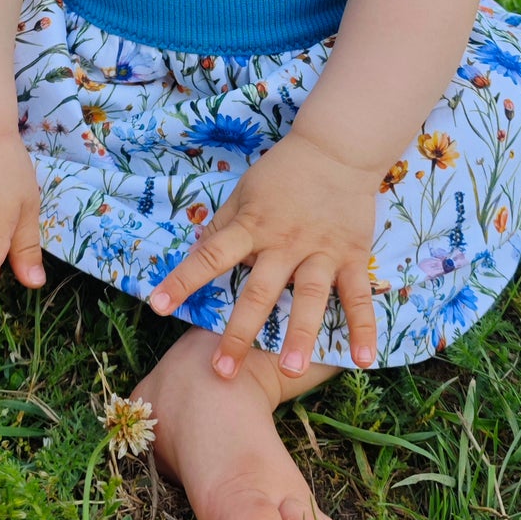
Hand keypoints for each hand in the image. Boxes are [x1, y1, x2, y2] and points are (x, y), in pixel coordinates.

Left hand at [147, 132, 379, 379]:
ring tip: (289, 370)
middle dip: (240, 332)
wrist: (337, 148)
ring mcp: (321, 252)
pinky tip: (362, 361)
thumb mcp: (244, 192)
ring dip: (298, 335)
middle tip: (222, 371)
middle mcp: (284, 243)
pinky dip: (363, 329)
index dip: (183, 279)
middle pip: (259, 291)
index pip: (211, 255)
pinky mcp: (352, 256)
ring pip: (308, 297)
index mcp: (252, 226)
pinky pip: (357, 297)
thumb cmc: (283, 172)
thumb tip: (195, 252)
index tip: (157, 305)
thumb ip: (223, 226)